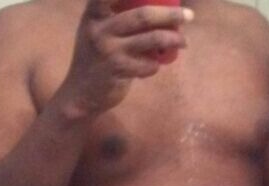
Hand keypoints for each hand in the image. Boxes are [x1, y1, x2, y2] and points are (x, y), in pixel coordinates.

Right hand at [61, 0, 192, 115]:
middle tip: (189, 16)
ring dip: (172, 40)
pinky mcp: (117, 71)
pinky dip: (155, 65)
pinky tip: (155, 65)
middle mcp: (99, 29)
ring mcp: (108, 50)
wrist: (79, 94)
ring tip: (183, 42)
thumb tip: (157, 9)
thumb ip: (114, 17)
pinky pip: (147, 65)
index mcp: (94, 14)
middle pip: (143, 15)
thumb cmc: (95, 58)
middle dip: (171, 15)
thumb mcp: (97, 31)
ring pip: (151, 40)